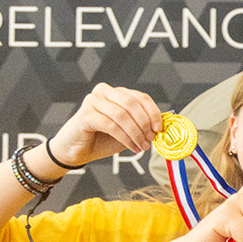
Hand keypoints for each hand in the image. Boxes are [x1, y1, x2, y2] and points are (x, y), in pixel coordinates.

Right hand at [47, 84, 161, 167]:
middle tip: (151, 140)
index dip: (153, 113)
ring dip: (136, 133)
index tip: (160, 129)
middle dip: (145, 124)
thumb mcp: (130, 130)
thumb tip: (162, 126)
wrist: (80, 150)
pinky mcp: (85, 114)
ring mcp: (93, 101)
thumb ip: (143, 125)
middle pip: (132, 104)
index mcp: (117, 92)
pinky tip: (132, 147)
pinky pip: (111, 125)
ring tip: (142, 146)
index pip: (141, 97)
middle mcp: (104, 92)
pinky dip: (125, 138)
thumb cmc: (105, 138)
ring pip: (122, 115)